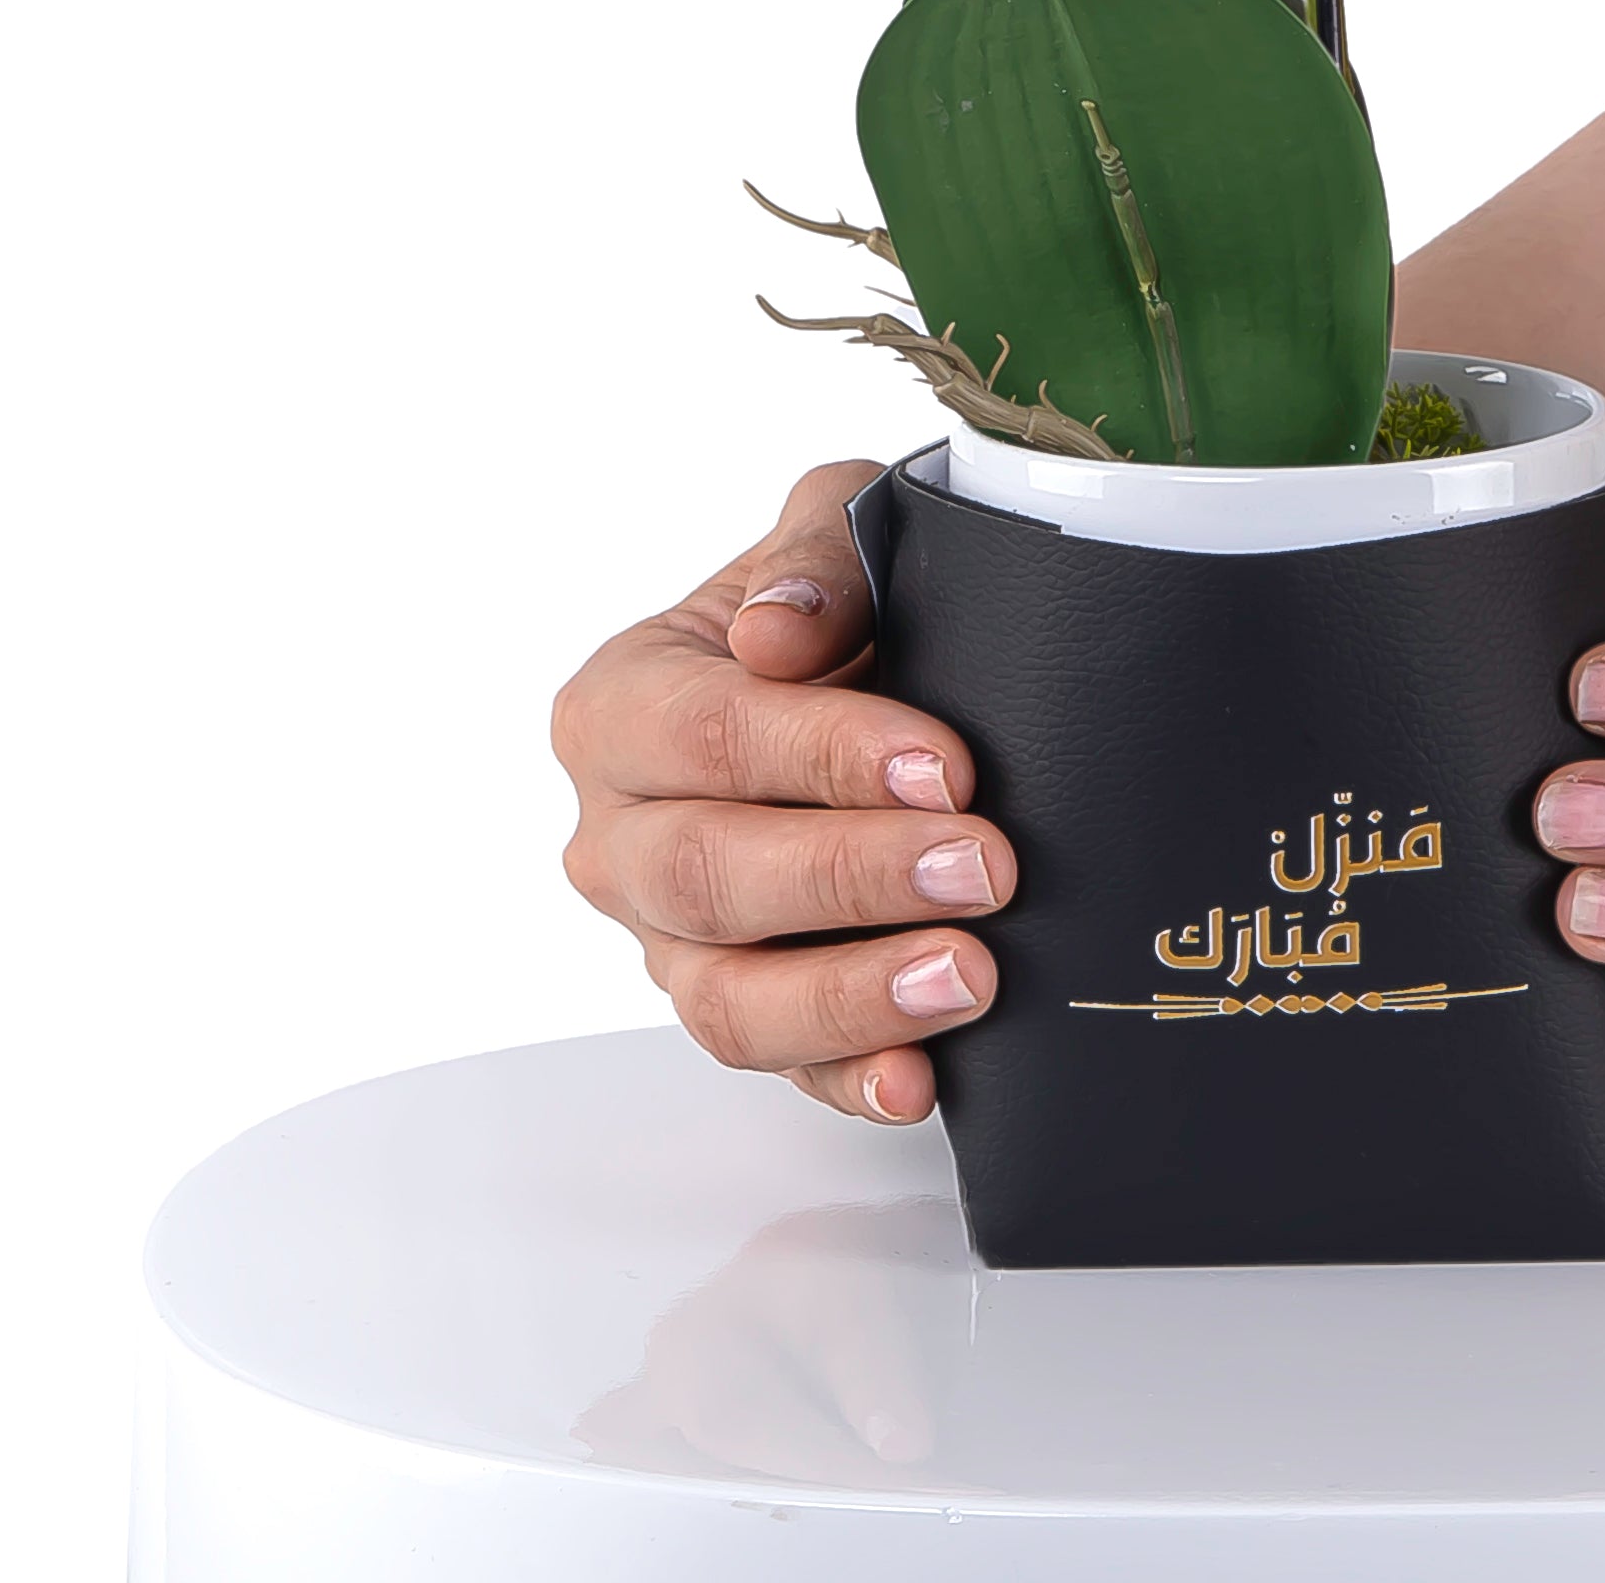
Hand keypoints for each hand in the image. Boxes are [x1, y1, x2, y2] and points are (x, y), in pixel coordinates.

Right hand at [553, 460, 1012, 1124]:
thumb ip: (817, 559)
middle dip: (852, 877)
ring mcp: (665, 940)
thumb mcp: (836, 524)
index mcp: (619, 703)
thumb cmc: (843, 595)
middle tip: (987, 868)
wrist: (872, 666)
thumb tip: (774, 631)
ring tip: (972, 976)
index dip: (824, 756)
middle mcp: (617, 834)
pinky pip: (777, 1070)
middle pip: (706, 875)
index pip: (706, 735)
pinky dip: (845, 1080)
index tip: (948, 764)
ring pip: (725, 998)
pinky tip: (920, 1077)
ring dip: (851, 995)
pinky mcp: (734, 1009)